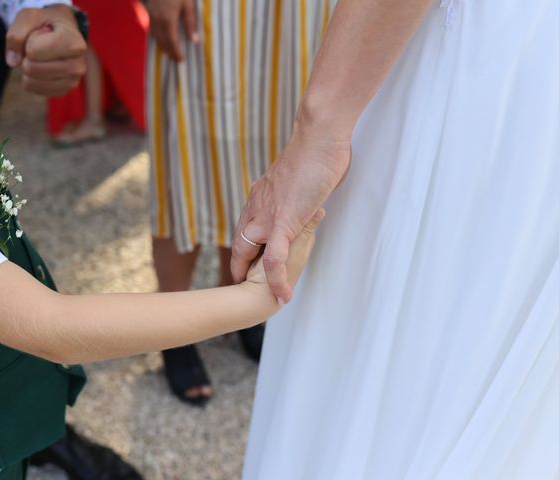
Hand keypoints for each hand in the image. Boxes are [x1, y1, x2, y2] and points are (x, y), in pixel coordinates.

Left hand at [5, 6, 86, 96]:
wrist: (65, 32)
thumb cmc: (47, 22)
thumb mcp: (29, 16)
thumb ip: (16, 34)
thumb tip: (13, 62)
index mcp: (74, 43)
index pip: (32, 51)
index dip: (28, 41)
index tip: (42, 34)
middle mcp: (78, 66)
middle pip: (31, 69)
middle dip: (27, 56)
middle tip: (40, 46)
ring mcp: (73, 81)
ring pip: (31, 82)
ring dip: (28, 67)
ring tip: (42, 56)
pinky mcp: (64, 90)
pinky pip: (34, 89)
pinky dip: (31, 78)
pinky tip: (42, 67)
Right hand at [148, 0, 198, 61]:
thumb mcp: (188, 4)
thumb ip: (190, 23)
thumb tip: (194, 41)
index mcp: (168, 20)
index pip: (172, 42)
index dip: (176, 52)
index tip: (182, 60)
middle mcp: (157, 21)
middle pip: (163, 42)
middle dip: (170, 52)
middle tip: (177, 61)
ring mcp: (151, 16)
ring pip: (156, 36)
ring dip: (163, 46)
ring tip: (170, 53)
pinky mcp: (149, 12)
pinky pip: (153, 30)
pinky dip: (158, 37)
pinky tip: (162, 40)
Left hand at [233, 127, 349, 302]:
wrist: (318, 138)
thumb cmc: (314, 151)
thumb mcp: (298, 175)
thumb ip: (295, 189)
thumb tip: (304, 192)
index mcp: (259, 197)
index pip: (245, 226)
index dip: (245, 246)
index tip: (248, 260)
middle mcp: (257, 207)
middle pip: (240, 243)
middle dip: (240, 266)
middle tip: (244, 283)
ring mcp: (267, 216)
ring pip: (250, 253)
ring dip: (254, 277)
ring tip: (263, 297)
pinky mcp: (283, 222)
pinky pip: (275, 259)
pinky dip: (277, 280)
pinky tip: (283, 295)